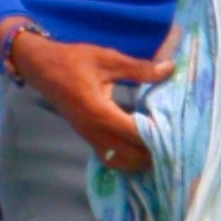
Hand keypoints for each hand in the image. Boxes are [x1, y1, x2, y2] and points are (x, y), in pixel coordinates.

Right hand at [0, 17, 168, 173]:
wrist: (41, 67)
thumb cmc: (73, 60)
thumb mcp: (107, 59)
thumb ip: (139, 68)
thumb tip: (170, 68)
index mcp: (100, 112)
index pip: (135, 134)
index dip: (157, 136)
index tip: (178, 131)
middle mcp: (95, 131)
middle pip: (131, 156)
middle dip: (153, 153)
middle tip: (176, 142)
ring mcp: (90, 137)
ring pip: (121, 162)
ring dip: (141, 160)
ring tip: (161, 148)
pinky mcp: (87, 138)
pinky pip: (111, 158)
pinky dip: (128, 160)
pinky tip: (141, 149)